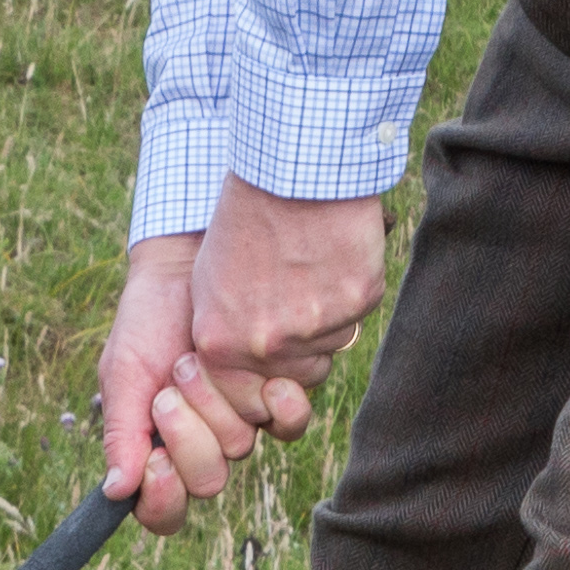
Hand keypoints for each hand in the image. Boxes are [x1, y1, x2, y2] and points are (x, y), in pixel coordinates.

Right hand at [96, 190, 390, 533]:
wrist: (189, 267)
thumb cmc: (148, 319)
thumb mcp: (123, 371)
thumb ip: (121, 431)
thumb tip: (116, 490)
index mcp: (159, 449)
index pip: (163, 511)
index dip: (161, 499)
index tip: (156, 463)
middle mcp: (204, 444)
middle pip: (206, 481)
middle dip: (188, 435)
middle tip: (170, 390)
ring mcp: (242, 423)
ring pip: (240, 448)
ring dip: (215, 402)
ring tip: (195, 358)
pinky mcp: (276, 396)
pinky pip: (288, 425)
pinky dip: (278, 405)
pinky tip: (268, 382)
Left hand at [187, 181, 388, 400]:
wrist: (290, 170)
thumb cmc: (244, 218)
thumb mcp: (212, 280)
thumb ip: (226, 334)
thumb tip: (248, 370)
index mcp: (221, 341)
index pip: (250, 398)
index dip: (266, 377)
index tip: (272, 347)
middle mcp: (265, 344)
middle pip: (298, 377)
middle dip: (301, 348)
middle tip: (296, 298)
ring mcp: (313, 328)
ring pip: (331, 347)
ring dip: (326, 319)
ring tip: (309, 268)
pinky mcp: (355, 304)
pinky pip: (357, 316)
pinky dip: (349, 292)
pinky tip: (332, 256)